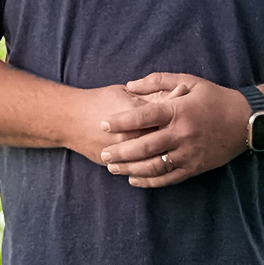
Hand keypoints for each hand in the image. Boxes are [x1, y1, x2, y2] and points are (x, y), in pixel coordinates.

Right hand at [71, 83, 186, 165]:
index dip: (184, 119)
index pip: (169, 120)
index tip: (194, 119)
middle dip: (179, 142)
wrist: (68, 118)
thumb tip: (181, 91)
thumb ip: (153, 94)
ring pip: (150, 164)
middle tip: (191, 140)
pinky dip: (149, 173)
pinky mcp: (112, 165)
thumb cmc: (100, 100)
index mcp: (137, 116)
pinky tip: (160, 167)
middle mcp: (130, 137)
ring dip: (166, 160)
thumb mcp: (127, 92)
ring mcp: (121, 153)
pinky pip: (135, 172)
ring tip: (177, 155)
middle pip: (163, 144)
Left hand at [99, 72, 249, 186]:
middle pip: (144, 146)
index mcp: (179, 110)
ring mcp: (189, 153)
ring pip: (154, 166)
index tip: (103, 123)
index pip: (143, 117)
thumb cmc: (214, 98)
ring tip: (113, 167)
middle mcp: (182, 134)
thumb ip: (158, 81)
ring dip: (131, 168)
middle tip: (103, 152)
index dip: (121, 121)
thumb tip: (130, 85)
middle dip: (120, 151)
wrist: (246, 121)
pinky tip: (134, 179)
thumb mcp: (189, 81)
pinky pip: (168, 178)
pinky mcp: (195, 167)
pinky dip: (149, 181)